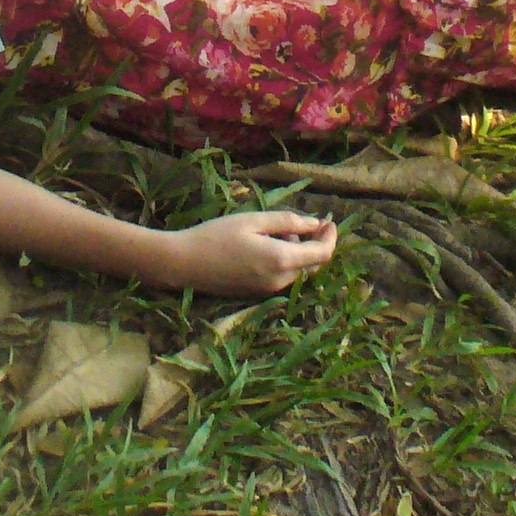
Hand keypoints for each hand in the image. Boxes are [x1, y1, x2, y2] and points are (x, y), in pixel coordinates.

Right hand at [158, 211, 337, 295]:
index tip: (329, 221)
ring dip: (301, 252)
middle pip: (314, 265)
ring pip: (300, 272)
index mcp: (281, 260)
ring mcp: (270, 291)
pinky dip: (288, 262)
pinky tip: (270, 246)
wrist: (184, 264)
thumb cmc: (216, 236)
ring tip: (282, 230)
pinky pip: (284, 278)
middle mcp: (280, 281)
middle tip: (311, 223)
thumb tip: (315, 223)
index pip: (322, 254)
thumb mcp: (252, 220)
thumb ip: (287, 221)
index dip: (331, 237)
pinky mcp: (259, 294)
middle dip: (317, 244)